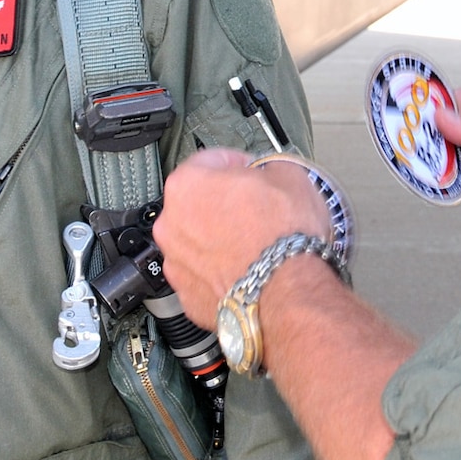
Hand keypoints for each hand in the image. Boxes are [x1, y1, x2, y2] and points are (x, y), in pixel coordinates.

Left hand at [154, 148, 331, 325]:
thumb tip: (270, 172)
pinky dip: (222, 272)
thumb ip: (268, 167)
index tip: (252, 171)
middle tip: (257, 210)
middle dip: (226, 204)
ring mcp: (177, 265)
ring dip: (221, 240)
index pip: (211, 161)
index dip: (238, 164)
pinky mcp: (189, 298)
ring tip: (255, 244)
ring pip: (199, 243)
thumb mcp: (289, 175)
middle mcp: (172, 225)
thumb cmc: (283, 237)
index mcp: (186, 185)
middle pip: (199, 204)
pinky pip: (205, 276)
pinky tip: (249, 270)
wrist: (288, 293)